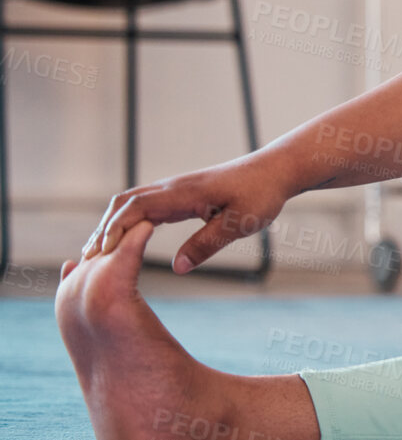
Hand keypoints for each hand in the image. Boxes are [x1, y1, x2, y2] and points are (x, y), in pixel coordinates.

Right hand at [81, 153, 294, 272]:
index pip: (136, 208)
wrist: (276, 171)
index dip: (115, 230)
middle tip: (87, 260)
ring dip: (112, 224)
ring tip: (97, 254)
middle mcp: (174, 187)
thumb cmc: (262, 195)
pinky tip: (124, 240)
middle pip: (125, 203)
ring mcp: (176, 189)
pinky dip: (128, 220)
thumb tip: (178, 268)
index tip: (100, 255)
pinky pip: (146, 205)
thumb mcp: (240, 224)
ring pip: (132, 202)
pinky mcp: (182, 194)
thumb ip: (208, 243)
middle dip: (104, 229)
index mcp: (183, 193)